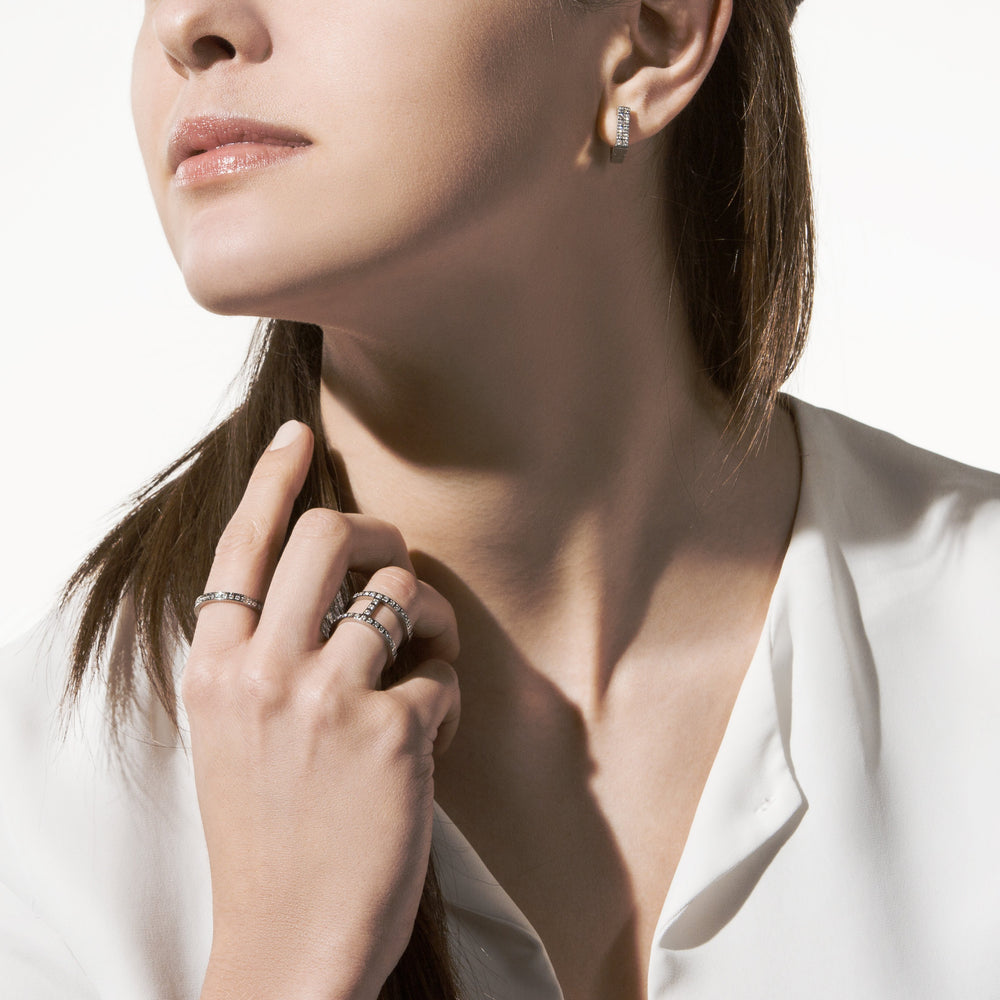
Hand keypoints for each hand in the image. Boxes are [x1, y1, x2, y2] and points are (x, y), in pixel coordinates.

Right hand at [181, 420, 460, 999]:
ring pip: (403, 591)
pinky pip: (444, 674)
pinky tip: (429, 741)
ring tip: (426, 666)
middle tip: (392, 563)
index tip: (298, 436)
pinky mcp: (392, 734)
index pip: (242, 546)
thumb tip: (327, 582)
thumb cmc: (268, 832)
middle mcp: (263, 671)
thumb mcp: (234, 732)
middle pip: (329, 534)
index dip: (273, 479)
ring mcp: (327, 699)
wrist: (290, 939)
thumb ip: (261, 654)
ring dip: (432, 621)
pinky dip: (447, 698)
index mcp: (215, 669)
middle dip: (377, 534)